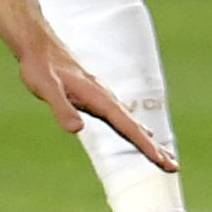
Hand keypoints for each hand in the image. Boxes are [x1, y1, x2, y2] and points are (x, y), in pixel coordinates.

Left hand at [15, 33, 175, 172]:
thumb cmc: (40, 67)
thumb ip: (61, 108)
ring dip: (147, 139)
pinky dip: (134, 128)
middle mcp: (105, 98)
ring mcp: (102, 96)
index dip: (145, 145)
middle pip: (134, 127)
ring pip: (130, 121)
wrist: (38, 45)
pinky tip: (139, 132)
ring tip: (163, 155)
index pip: (127, 127)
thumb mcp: (46, 88)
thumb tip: (76, 129)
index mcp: (98, 99)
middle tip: (173, 166)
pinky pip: (121, 116)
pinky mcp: (96, 95)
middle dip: (153, 147)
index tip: (163, 161)